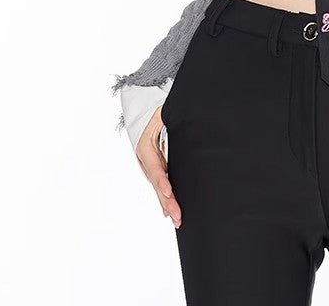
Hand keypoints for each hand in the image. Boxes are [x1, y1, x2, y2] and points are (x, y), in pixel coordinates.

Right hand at [135, 104, 181, 229]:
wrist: (144, 109)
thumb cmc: (156, 110)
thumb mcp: (163, 113)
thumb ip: (171, 120)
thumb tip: (184, 122)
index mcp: (145, 146)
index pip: (155, 167)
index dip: (162, 181)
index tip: (168, 192)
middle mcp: (145, 158)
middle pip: (157, 183)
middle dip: (167, 201)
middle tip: (177, 216)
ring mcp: (149, 164)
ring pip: (158, 187)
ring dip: (166, 203)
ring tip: (176, 219)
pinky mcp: (156, 165)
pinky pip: (160, 183)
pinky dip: (164, 197)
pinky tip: (169, 211)